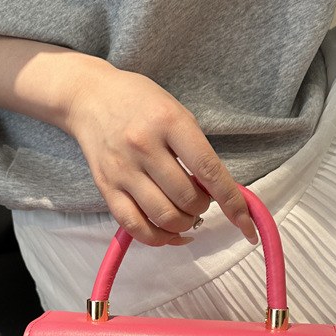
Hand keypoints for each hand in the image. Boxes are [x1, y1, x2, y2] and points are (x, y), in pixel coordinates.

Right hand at [63, 60, 257, 246]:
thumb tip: (220, 195)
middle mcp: (143, 146)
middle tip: (200, 198)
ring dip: (184, 224)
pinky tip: (170, 233)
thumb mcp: (177, 113)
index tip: (246, 223)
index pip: (209, 170)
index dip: (232, 202)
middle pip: (187, 199)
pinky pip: (136, 227)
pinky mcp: (106, 187)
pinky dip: (159, 238)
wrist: (89, 97)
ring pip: (164, 218)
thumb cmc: (141, 104)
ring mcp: (122, 170)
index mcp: (169, 122)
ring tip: (185, 213)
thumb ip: (198, 151)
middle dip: (202, 208)